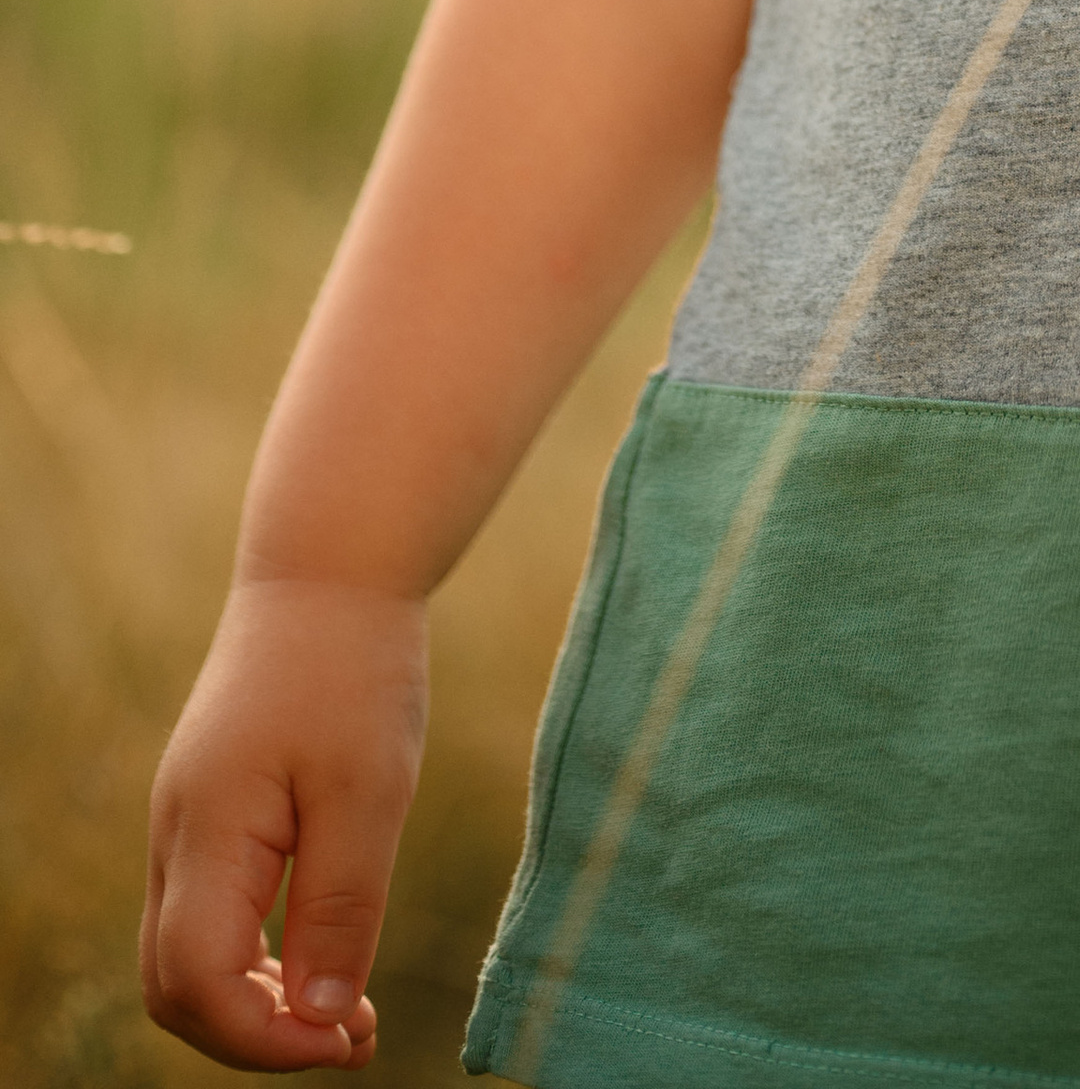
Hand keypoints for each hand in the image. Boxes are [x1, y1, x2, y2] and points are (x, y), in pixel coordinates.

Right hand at [142, 578, 428, 1068]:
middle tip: (356, 1041)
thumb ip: (341, 908)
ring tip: (354, 1017)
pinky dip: (258, 959)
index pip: (196, 982)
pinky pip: (210, 917)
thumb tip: (321, 1020)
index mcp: (206, 832)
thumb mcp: (369, 790)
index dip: (264, 1038)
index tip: (348, 1041)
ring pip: (187, 959)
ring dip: (257, 1005)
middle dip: (256, 1036)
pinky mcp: (211, 816)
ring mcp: (186, 826)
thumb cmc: (353, 670)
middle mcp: (177, 838)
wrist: (329, 572)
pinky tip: (326, 957)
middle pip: (175, 988)